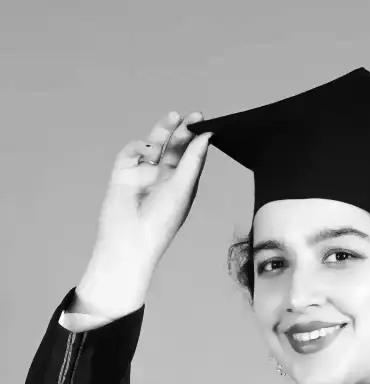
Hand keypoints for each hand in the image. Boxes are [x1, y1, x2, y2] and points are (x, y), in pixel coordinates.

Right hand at [89, 110, 212, 281]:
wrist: (131, 240)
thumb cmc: (162, 222)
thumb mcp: (183, 188)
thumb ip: (193, 160)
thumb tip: (206, 135)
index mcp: (180, 185)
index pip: (189, 156)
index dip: (196, 139)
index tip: (205, 123)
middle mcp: (161, 178)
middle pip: (172, 147)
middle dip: (182, 130)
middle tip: (193, 116)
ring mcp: (142, 174)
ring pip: (153, 145)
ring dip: (163, 130)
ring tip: (174, 116)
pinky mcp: (123, 173)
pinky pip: (132, 152)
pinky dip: (140, 146)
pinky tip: (150, 151)